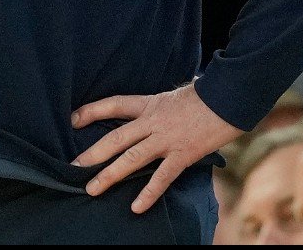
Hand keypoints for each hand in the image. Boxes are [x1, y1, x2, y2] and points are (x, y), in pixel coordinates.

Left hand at [70, 81, 241, 213]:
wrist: (230, 97)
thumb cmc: (206, 96)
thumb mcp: (175, 95)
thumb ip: (160, 107)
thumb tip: (154, 114)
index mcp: (149, 104)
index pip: (113, 104)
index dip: (91, 111)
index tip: (72, 119)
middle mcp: (153, 122)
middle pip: (115, 137)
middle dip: (92, 154)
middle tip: (72, 167)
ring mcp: (167, 139)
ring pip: (131, 158)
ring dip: (109, 175)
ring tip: (91, 189)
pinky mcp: (183, 154)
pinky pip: (162, 177)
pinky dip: (148, 193)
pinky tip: (136, 207)